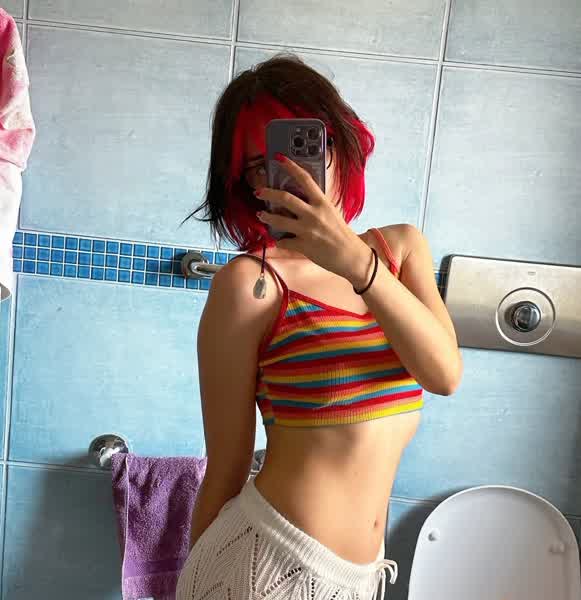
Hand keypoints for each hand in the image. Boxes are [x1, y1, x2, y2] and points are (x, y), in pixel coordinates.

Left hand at [254, 154, 372, 288]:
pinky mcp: (303, 246)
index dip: (290, 166)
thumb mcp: (331, 212)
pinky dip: (279, 240)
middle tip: (259, 192)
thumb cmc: (341, 234)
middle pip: (285, 198)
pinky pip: (283, 241)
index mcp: (322, 202)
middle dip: (268, 193)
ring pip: (279, 220)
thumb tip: (297, 199)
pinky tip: (280, 239)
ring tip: (261, 214)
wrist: (350, 255)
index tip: (279, 158)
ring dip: (266, 216)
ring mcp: (307, 230)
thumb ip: (315, 205)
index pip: (304, 179)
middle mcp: (314, 214)